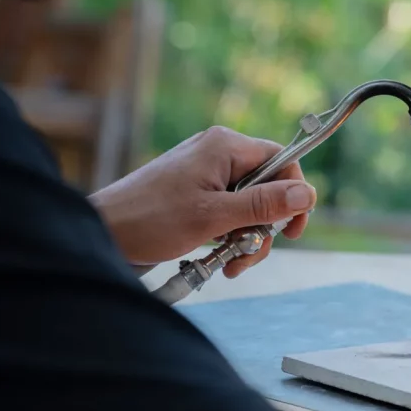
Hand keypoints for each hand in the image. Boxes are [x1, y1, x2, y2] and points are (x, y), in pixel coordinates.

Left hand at [90, 126, 316, 277]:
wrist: (102, 233)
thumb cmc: (150, 220)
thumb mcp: (214, 216)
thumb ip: (263, 205)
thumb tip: (308, 195)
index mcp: (226, 147)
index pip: (282, 162)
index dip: (293, 196)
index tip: (291, 230)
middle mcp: (219, 154)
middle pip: (268, 188)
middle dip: (264, 226)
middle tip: (248, 253)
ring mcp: (207, 173)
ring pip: (250, 205)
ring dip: (247, 238)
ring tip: (229, 263)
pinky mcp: (196, 193)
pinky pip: (230, 212)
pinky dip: (229, 235)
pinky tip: (216, 256)